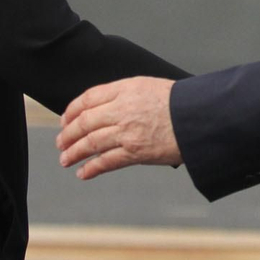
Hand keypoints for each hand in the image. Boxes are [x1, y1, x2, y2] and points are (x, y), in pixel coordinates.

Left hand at [56, 77, 178, 178]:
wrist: (198, 117)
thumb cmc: (180, 101)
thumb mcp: (148, 86)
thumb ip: (125, 94)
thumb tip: (105, 107)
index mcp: (125, 89)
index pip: (88, 98)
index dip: (72, 110)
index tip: (65, 119)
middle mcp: (122, 109)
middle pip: (84, 122)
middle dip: (68, 134)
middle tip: (61, 142)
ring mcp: (127, 132)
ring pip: (90, 143)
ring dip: (74, 152)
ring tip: (65, 159)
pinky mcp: (135, 152)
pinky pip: (106, 161)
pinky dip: (91, 168)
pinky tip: (83, 172)